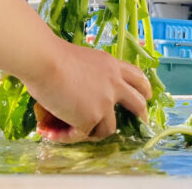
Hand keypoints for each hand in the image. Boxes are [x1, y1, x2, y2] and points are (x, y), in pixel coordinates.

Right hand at [24, 39, 151, 142]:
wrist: (45, 60)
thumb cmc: (51, 55)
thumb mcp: (80, 61)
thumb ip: (88, 76)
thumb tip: (78, 94)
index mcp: (110, 65)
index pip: (135, 76)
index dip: (143, 87)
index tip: (147, 95)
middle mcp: (113, 83)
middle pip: (138, 102)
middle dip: (142, 114)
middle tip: (142, 121)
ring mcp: (106, 102)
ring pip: (109, 127)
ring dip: (93, 132)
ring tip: (71, 132)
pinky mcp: (93, 117)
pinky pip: (82, 134)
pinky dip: (67, 136)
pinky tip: (51, 132)